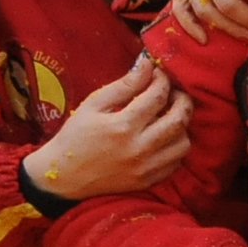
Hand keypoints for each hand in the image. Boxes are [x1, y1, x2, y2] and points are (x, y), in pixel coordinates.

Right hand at [22, 58, 192, 202]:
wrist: (64, 176)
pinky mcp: (147, 181)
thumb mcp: (93, 104)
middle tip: (173, 93)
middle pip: (179, 119)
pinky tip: (164, 138)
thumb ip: (124, 85)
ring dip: (181, 126)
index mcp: (122, 126)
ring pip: (183, 143)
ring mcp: (145, 168)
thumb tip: (148, 65)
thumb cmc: (76, 136)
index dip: (162, 80)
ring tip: (168, 116)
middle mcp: (138, 148)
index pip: (158, 96)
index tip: (158, 75)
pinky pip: (176, 163)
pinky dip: (175, 147)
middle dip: (182, 100)